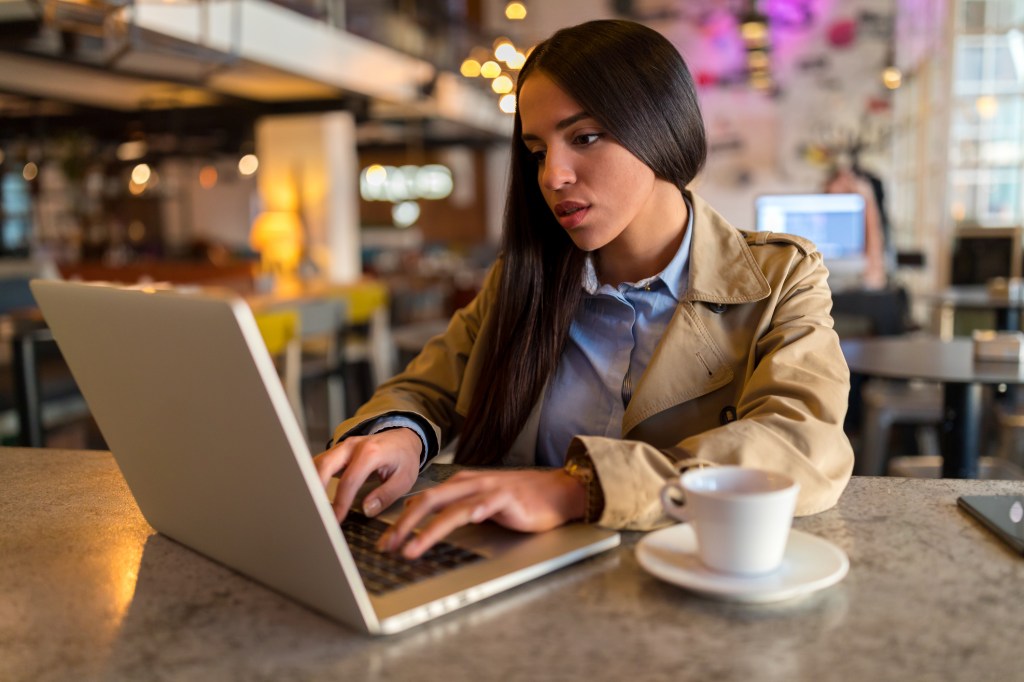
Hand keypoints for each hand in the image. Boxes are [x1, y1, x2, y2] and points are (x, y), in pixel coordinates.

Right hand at [313, 428, 421, 521]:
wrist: (403, 438)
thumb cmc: (404, 458)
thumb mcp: (404, 479)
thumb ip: (386, 495)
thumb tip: (366, 509)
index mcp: (370, 452)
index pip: (349, 480)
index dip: (340, 502)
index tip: (335, 519)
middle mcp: (352, 446)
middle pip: (324, 466)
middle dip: (315, 489)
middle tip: (314, 512)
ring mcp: (343, 447)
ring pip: (318, 463)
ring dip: (310, 483)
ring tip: (310, 506)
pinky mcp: (338, 452)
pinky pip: (321, 463)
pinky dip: (313, 478)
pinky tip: (312, 495)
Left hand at [377, 468, 586, 558]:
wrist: (558, 491)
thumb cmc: (521, 500)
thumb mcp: (481, 501)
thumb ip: (455, 506)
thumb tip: (422, 515)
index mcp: (461, 484)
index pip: (423, 500)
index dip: (400, 520)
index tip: (385, 542)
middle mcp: (471, 483)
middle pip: (428, 501)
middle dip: (403, 524)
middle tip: (386, 546)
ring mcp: (489, 490)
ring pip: (450, 508)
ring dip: (427, 530)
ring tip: (411, 549)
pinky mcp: (507, 499)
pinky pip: (486, 505)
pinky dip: (474, 511)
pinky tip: (466, 520)